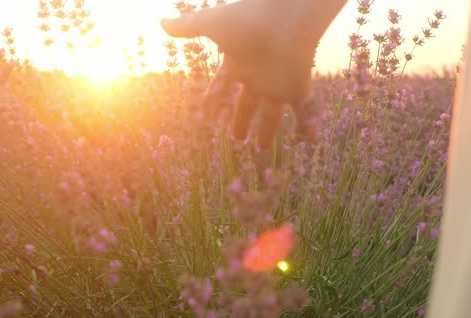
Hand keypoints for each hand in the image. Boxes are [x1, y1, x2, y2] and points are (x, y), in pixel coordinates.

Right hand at [161, 0, 345, 148]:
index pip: (222, 86)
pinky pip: (303, 113)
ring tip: (260, 149)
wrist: (289, 15)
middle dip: (241, 121)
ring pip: (271, 115)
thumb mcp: (212, 24)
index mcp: (237, 62)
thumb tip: (161, 22)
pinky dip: (306, 127)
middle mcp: (257, 76)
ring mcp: (277, 84)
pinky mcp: (297, 89)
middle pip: (246, 105)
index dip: (213, 100)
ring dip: (266, 132)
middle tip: (236, 139)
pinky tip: (309, 141)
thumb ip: (188, 27)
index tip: (205, 116)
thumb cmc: (249, 18)